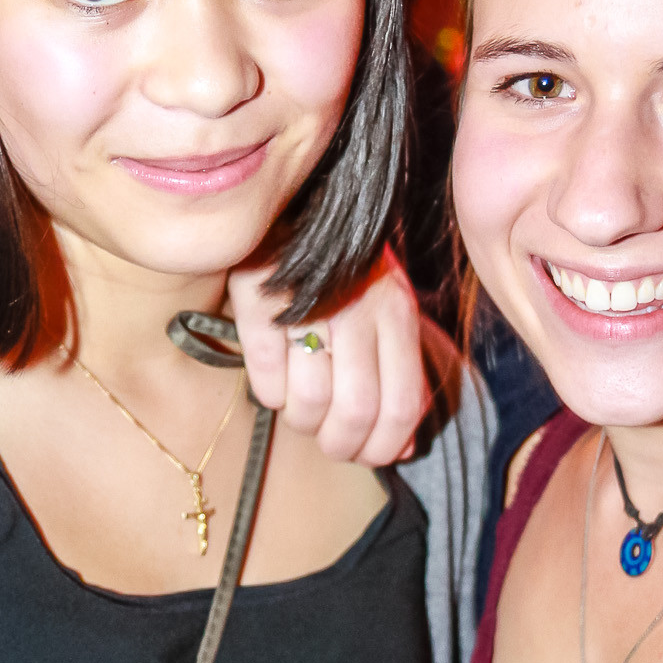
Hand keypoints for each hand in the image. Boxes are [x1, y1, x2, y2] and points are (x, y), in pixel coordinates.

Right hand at [229, 246, 427, 464]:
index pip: (400, 407)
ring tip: (301, 412)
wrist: (303, 206)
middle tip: (329, 444)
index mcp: (398, 314)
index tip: (368, 456)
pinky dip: (270, 394)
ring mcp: (309, 302)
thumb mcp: (391, 314)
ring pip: (309, 401)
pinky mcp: (259, 298)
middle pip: (355, 412)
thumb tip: (402, 446)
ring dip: (302, 422)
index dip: (383, 448)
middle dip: (339, 445)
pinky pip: (266, 374)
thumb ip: (401, 376)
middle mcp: (359, 309)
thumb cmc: (351, 276)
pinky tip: (275, 386)